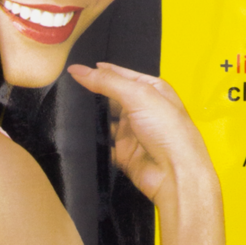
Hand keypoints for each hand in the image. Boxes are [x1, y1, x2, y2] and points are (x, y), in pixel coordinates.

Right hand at [66, 62, 217, 208]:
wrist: (175, 175)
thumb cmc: (171, 133)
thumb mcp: (139, 96)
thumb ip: (108, 82)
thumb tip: (80, 70)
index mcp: (152, 90)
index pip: (121, 75)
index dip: (99, 71)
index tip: (76, 69)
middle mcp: (143, 109)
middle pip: (111, 97)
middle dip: (93, 94)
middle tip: (71, 88)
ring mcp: (133, 131)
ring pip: (104, 120)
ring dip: (92, 118)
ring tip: (71, 110)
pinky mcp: (124, 152)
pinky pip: (102, 144)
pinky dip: (92, 141)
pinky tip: (80, 134)